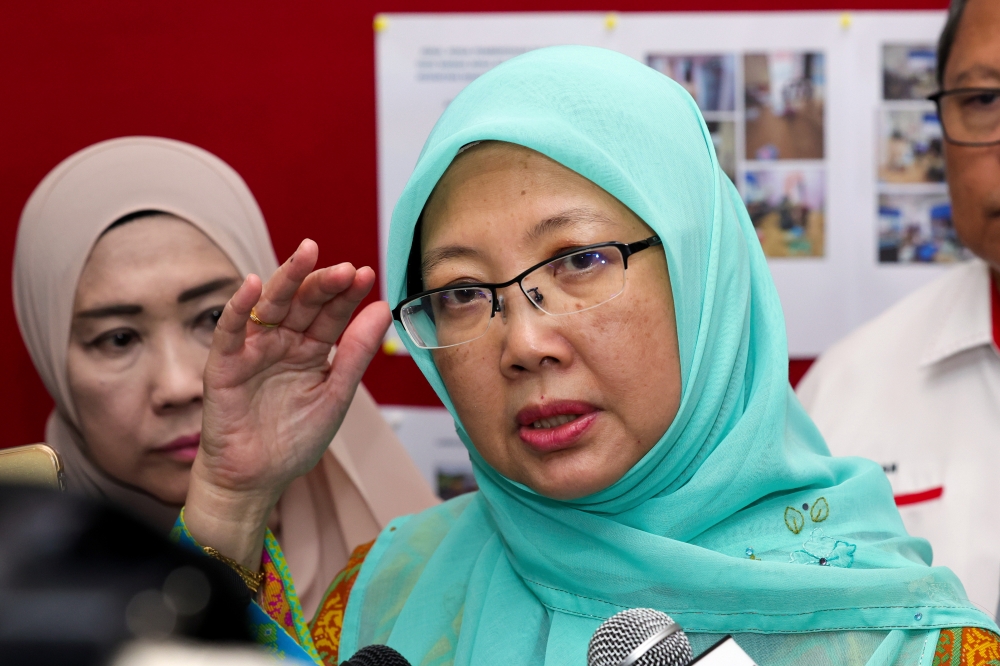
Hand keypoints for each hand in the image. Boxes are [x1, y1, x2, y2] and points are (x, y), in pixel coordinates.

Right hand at [185, 239, 391, 566]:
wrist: (256, 481)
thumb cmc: (293, 442)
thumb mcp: (335, 396)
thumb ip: (356, 354)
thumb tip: (381, 310)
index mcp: (311, 350)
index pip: (331, 313)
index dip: (347, 294)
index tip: (367, 275)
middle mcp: (283, 343)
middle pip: (303, 303)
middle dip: (323, 282)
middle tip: (346, 269)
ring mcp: (253, 350)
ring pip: (270, 306)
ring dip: (287, 279)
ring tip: (307, 255)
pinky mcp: (224, 365)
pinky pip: (230, 331)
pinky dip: (238, 307)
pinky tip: (251, 285)